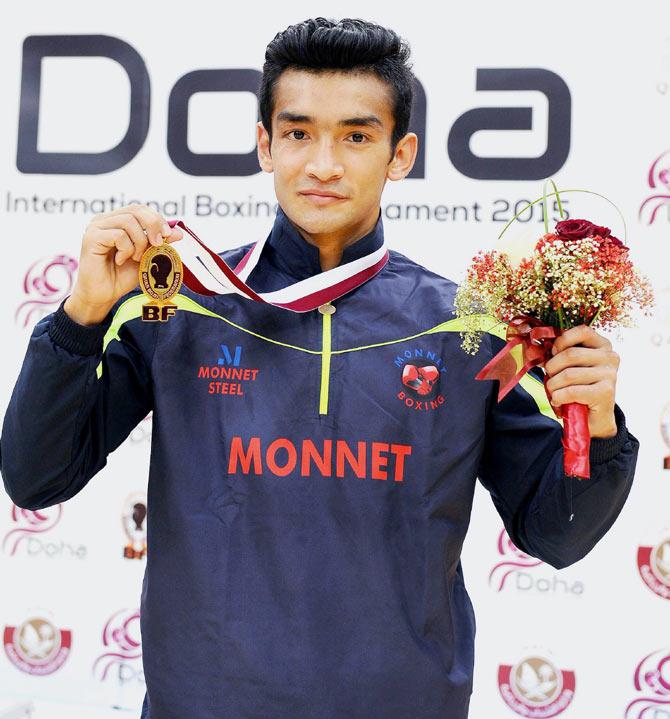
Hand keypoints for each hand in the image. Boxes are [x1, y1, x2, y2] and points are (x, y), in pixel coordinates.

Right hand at [65, 204, 183, 324]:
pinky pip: (119, 235)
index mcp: (116, 221)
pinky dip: (126, 249)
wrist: (104, 295)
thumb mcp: (146, 257)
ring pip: (129, 222)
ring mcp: (96, 227)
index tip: (168, 236)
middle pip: (135, 210)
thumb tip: (178, 232)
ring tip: (135, 258)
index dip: (157, 219)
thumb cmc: (122, 276)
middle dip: (153, 226)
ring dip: (139, 242)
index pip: (140, 209)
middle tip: (157, 244)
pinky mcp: (91, 238)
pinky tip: (120, 261)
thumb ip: (159, 244)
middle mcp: (105, 220)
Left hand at [541, 324, 619, 438]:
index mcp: (602, 345)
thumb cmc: (578, 387)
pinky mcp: (605, 393)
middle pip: (570, 354)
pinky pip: (572, 391)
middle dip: (552, 367)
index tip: (553, 353)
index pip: (582, 331)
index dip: (562, 341)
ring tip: (553, 392)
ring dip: (553, 385)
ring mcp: (610, 374)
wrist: (594, 417)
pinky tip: (558, 401)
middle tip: (549, 378)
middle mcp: (610, 357)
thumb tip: (532, 350)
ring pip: (568, 374)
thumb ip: (553, 355)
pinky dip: (558, 397)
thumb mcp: (566, 367)